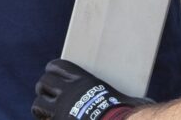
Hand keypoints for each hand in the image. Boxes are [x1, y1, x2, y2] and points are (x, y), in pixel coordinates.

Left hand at [32, 59, 149, 119]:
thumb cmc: (123, 114)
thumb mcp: (124, 99)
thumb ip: (122, 97)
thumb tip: (143, 101)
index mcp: (82, 81)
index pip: (57, 66)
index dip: (54, 70)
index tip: (55, 75)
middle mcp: (67, 93)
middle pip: (43, 82)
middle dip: (45, 88)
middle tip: (50, 95)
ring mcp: (60, 110)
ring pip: (38, 103)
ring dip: (41, 107)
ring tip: (47, 111)